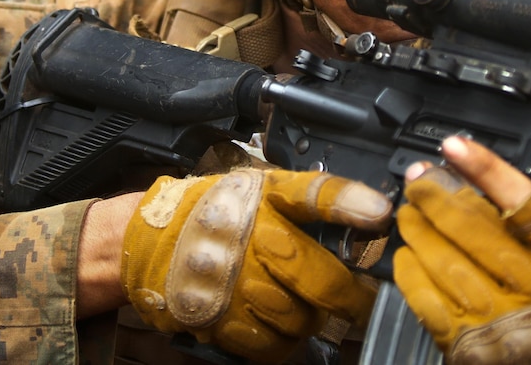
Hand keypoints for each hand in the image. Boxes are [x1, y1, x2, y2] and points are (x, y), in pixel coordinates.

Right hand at [121, 168, 391, 361]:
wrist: (149, 238)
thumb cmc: (220, 209)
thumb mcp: (264, 185)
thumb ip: (312, 198)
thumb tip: (372, 213)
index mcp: (268, 197)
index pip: (315, 194)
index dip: (351, 202)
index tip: (381, 213)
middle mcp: (253, 239)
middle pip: (321, 277)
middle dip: (353, 296)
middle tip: (367, 301)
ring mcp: (235, 283)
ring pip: (301, 318)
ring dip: (313, 318)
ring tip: (308, 307)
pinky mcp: (217, 319)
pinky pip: (270, 344)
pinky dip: (283, 342)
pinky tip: (279, 324)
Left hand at [395, 137, 530, 364]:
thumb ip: (523, 211)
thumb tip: (465, 164)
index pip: (524, 200)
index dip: (486, 168)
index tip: (455, 145)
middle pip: (474, 227)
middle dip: (436, 195)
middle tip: (418, 179)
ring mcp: (501, 319)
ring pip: (444, 260)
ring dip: (418, 229)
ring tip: (409, 212)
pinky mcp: (471, 345)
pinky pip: (428, 299)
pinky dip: (411, 270)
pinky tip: (409, 253)